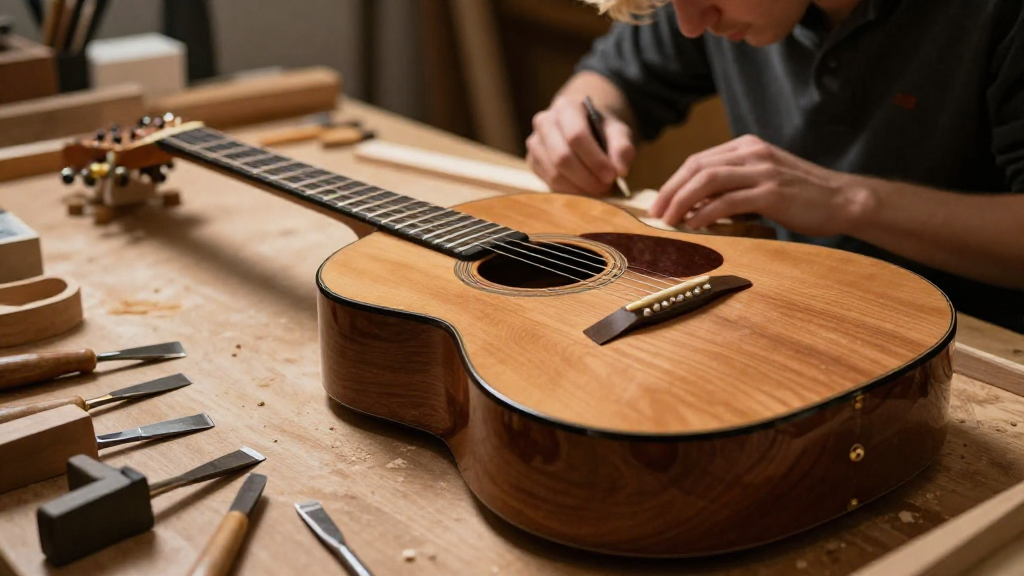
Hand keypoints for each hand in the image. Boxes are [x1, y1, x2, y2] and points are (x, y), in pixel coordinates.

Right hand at [526, 95, 635, 195]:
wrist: (582, 127)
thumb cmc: (601, 129)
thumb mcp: (618, 132)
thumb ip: (622, 148)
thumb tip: (621, 171)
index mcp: (566, 107)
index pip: (576, 136)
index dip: (594, 160)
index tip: (612, 176)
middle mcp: (545, 121)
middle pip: (562, 157)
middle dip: (586, 178)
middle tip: (605, 188)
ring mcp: (534, 142)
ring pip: (554, 173)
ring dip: (578, 188)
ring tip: (597, 191)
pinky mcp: (532, 161)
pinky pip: (549, 182)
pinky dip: (569, 191)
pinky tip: (584, 190)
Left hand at [649, 135, 870, 235]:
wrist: (843, 199)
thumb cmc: (802, 196)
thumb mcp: (763, 182)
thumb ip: (733, 187)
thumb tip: (695, 206)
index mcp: (747, 147)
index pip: (698, 160)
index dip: (674, 182)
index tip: (659, 203)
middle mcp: (752, 153)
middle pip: (697, 167)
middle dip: (670, 191)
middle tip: (655, 214)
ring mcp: (762, 170)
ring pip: (707, 180)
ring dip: (681, 201)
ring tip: (668, 221)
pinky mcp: (772, 192)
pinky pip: (728, 201)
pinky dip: (705, 213)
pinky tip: (693, 226)